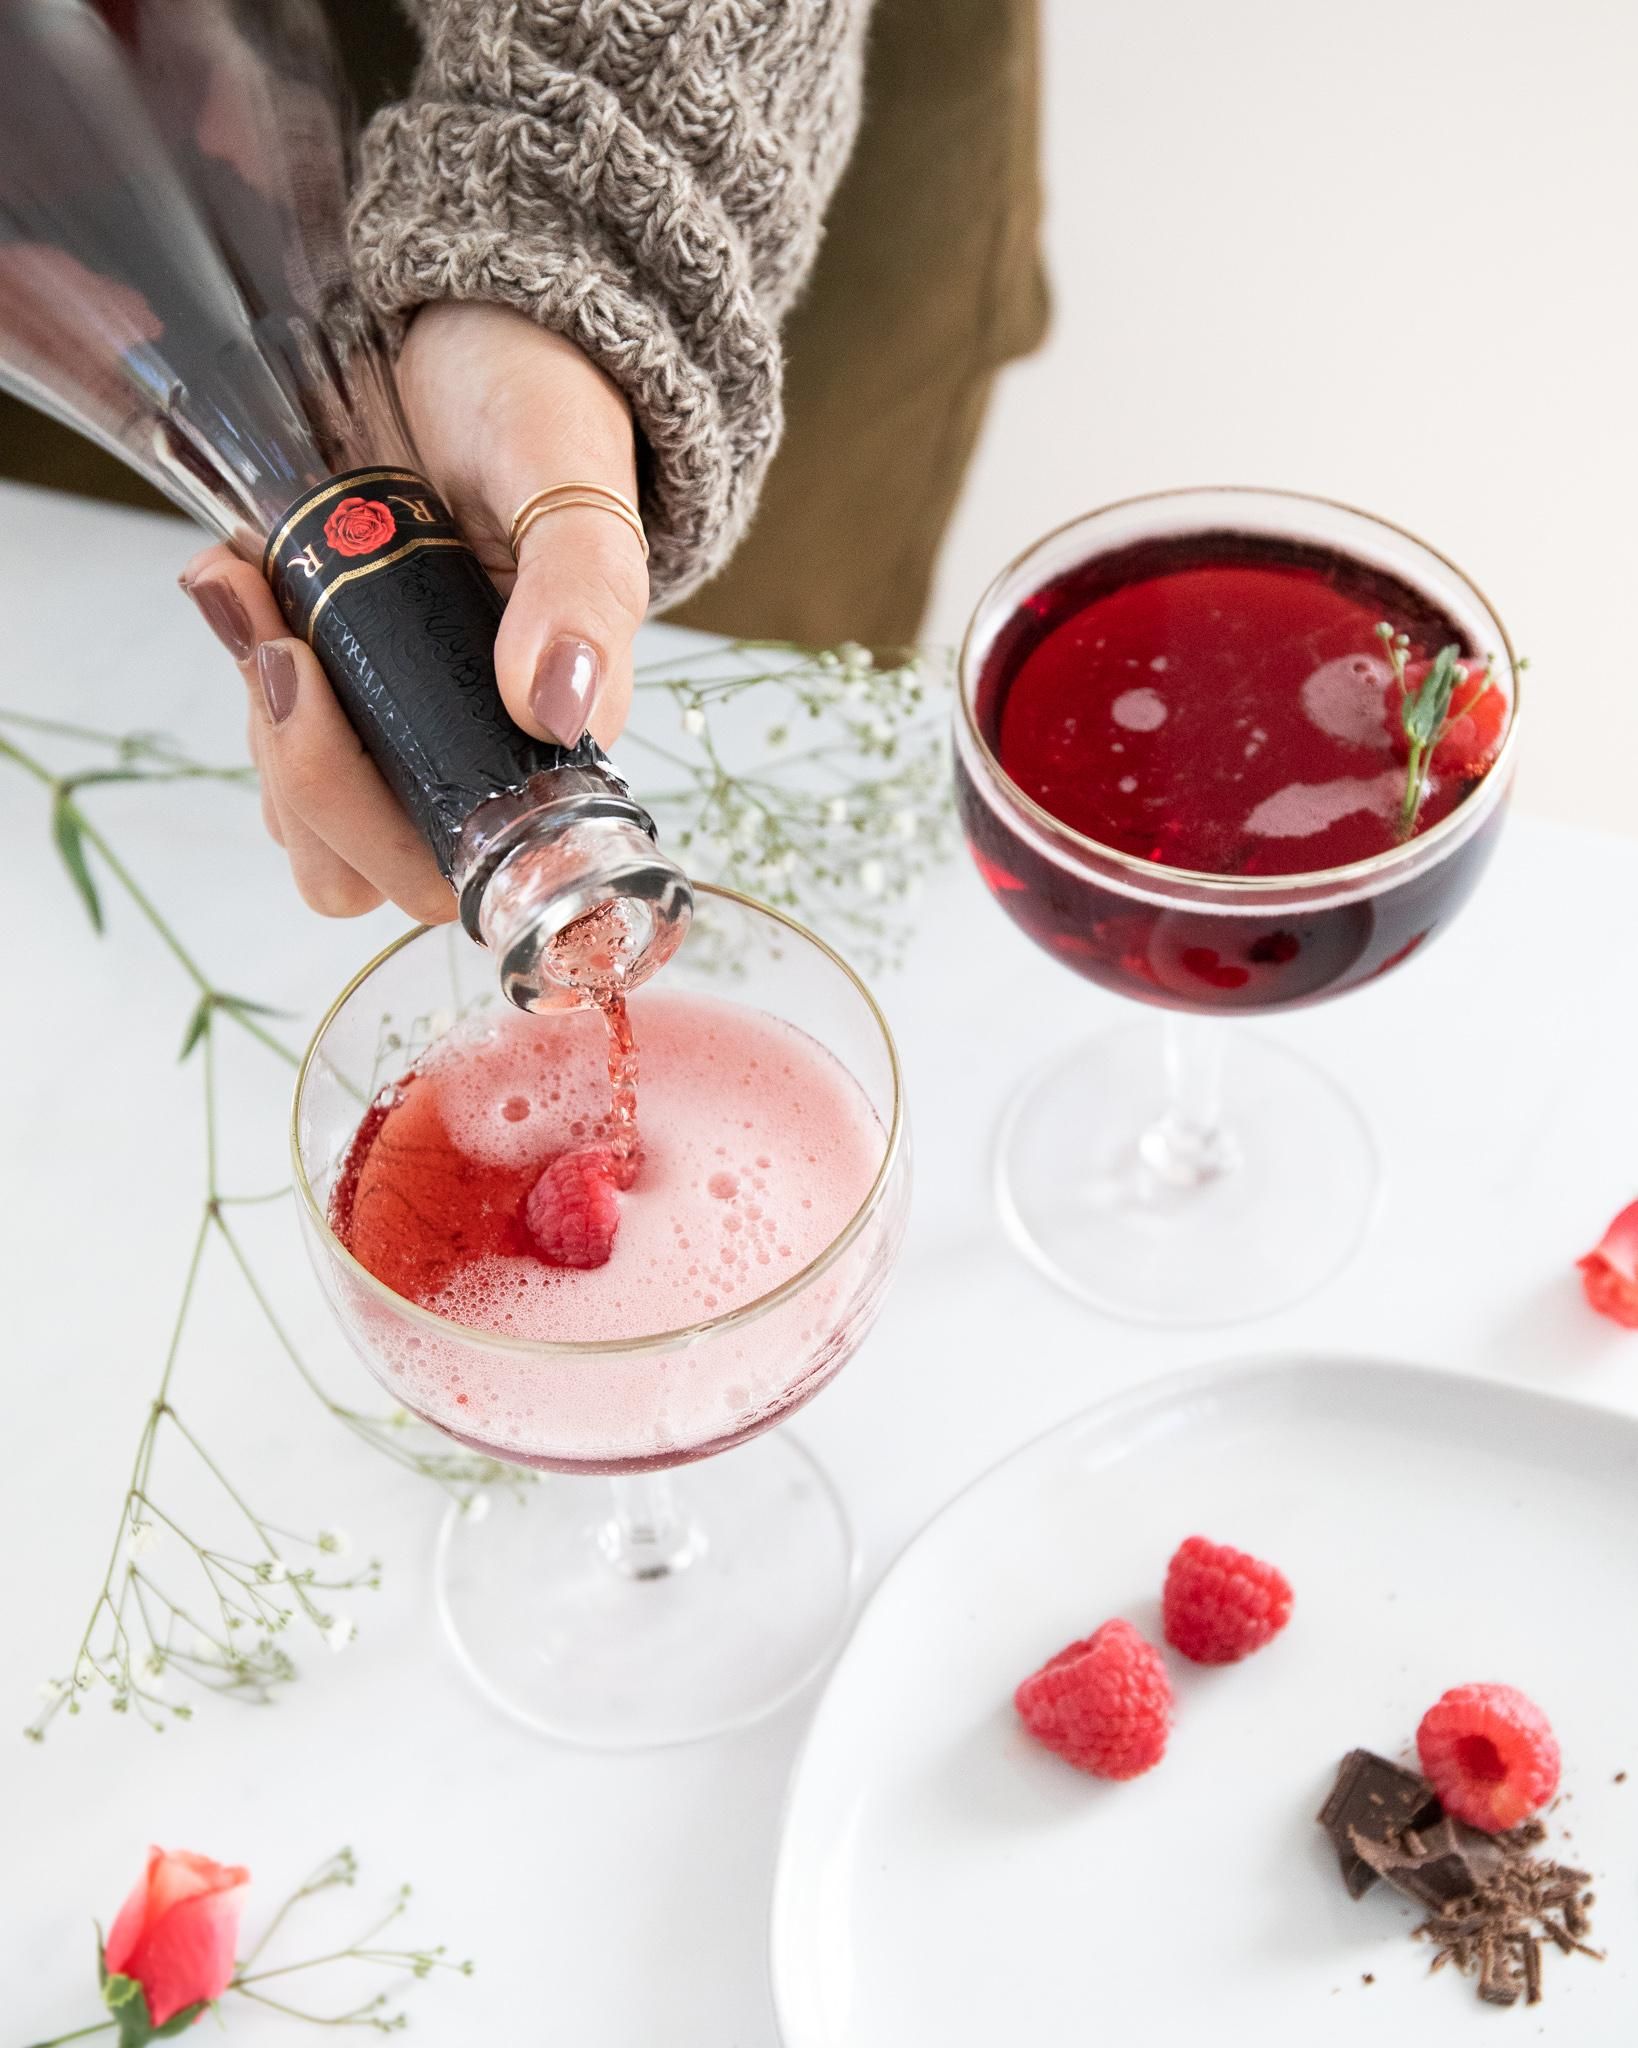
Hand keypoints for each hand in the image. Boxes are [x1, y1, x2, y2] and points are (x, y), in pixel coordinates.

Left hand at [180, 302, 647, 920]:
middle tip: (281, 642)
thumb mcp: (575, 488)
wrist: (485, 340)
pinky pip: (269, 722)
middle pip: (355, 868)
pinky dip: (238, 651)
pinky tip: (239, 570)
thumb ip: (580, 594)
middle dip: (294, 769)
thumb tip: (558, 706)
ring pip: (298, 814)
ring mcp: (395, 725)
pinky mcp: (337, 679)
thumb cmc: (546, 417)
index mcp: (544, 750)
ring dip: (259, 713)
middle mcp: (467, 757)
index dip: (368, 821)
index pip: (453, 870)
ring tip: (252, 583)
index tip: (317, 687)